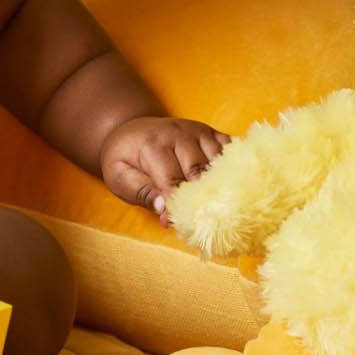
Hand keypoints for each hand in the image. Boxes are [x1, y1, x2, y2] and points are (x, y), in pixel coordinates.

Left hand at [98, 116, 230, 224]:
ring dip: (222, 185)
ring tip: (222, 207)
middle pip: (199, 171)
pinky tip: (235, 184)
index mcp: (154, 144)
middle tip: (205, 221)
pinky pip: (231, 149)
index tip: (179, 224)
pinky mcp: (211, 132)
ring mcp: (198, 130)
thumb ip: (142, 194)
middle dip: (202, 198)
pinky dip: (235, 167)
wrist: (131, 129)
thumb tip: (165, 210)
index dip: (177, 206)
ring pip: (219, 161)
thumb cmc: (125, 158)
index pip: (172, 181)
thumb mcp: (120, 177)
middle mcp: (179, 133)